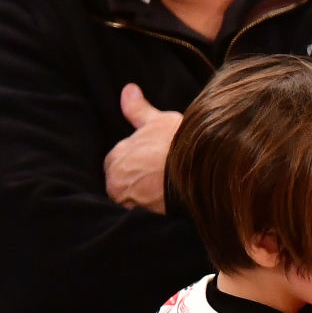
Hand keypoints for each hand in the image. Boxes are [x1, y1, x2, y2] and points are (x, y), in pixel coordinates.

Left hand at [103, 83, 183, 212]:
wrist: (197, 172)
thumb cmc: (177, 144)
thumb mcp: (158, 121)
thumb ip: (138, 109)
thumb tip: (127, 90)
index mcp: (115, 159)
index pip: (119, 164)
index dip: (137, 164)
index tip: (153, 166)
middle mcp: (115, 183)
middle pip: (123, 186)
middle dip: (138, 185)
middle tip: (160, 183)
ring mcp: (128, 205)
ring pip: (134, 204)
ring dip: (145, 202)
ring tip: (166, 201)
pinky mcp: (144, 222)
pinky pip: (145, 221)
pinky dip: (153, 218)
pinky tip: (168, 215)